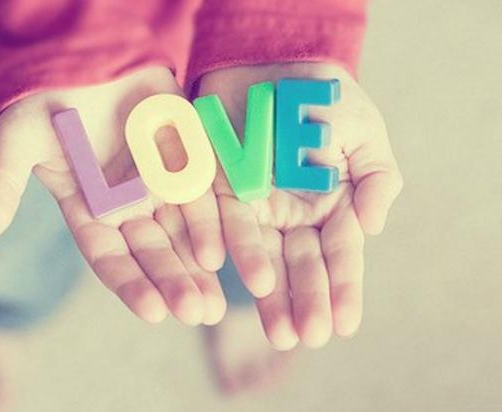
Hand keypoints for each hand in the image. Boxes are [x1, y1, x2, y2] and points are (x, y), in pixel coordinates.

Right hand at [0, 67, 226, 325]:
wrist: (79, 52)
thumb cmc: (42, 97)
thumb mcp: (17, 139)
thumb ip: (2, 184)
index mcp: (89, 210)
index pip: (110, 257)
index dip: (131, 283)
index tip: (153, 312)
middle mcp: (127, 204)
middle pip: (154, 250)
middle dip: (175, 282)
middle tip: (198, 313)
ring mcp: (158, 181)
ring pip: (183, 229)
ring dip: (202, 261)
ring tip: (220, 297)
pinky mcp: (183, 154)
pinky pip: (204, 187)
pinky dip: (217, 214)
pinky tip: (232, 242)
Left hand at [198, 63, 402, 348]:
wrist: (271, 63)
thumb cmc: (324, 98)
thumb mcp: (363, 133)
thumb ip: (376, 179)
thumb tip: (373, 228)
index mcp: (330, 204)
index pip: (339, 254)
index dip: (342, 289)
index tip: (345, 326)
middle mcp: (291, 213)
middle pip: (299, 263)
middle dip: (305, 301)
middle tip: (307, 338)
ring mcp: (253, 205)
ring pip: (260, 255)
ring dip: (268, 293)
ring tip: (277, 331)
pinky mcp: (217, 190)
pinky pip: (219, 222)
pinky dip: (223, 246)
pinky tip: (228, 276)